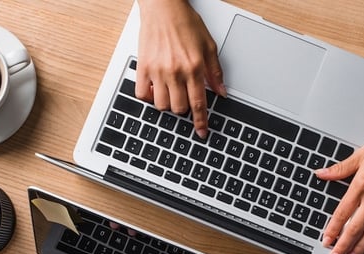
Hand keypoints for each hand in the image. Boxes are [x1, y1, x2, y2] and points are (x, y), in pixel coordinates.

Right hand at [136, 0, 225, 137]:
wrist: (163, 7)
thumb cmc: (185, 23)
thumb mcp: (209, 46)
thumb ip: (216, 72)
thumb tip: (221, 92)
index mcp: (194, 68)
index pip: (199, 103)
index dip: (201, 121)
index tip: (201, 132)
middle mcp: (176, 71)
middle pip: (179, 108)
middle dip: (183, 109)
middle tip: (183, 99)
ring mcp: (157, 71)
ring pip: (161, 105)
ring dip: (166, 104)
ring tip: (169, 92)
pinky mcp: (143, 67)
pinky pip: (141, 94)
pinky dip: (148, 97)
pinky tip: (155, 89)